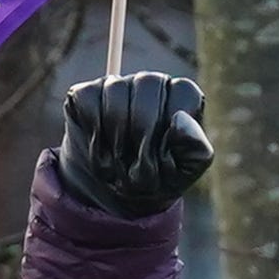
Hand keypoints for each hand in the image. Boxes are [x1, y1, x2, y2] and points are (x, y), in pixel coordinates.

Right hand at [47, 72, 209, 221]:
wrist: (114, 196)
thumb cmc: (157, 178)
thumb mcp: (184, 172)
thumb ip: (194, 147)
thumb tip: (180, 119)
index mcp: (182, 96)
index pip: (183, 92)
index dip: (173, 129)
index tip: (165, 159)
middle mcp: (151, 83)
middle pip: (148, 85)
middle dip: (142, 134)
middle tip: (138, 168)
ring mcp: (117, 84)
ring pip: (115, 91)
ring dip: (116, 137)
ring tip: (119, 162)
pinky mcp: (85, 94)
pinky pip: (88, 99)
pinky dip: (94, 132)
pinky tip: (100, 151)